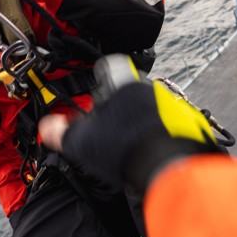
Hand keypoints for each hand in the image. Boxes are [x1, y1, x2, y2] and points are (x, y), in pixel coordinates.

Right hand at [39, 55, 221, 195]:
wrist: (168, 167)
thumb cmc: (124, 150)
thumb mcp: (80, 143)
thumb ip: (59, 133)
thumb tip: (48, 127)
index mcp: (124, 85)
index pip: (110, 69)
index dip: (101, 80)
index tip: (98, 93)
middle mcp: (150, 89)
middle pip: (132, 89)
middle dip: (122, 105)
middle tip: (112, 125)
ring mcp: (172, 106)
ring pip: (152, 106)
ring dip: (142, 119)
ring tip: (132, 142)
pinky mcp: (188, 124)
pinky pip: (170, 122)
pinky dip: (160, 133)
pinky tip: (149, 150)